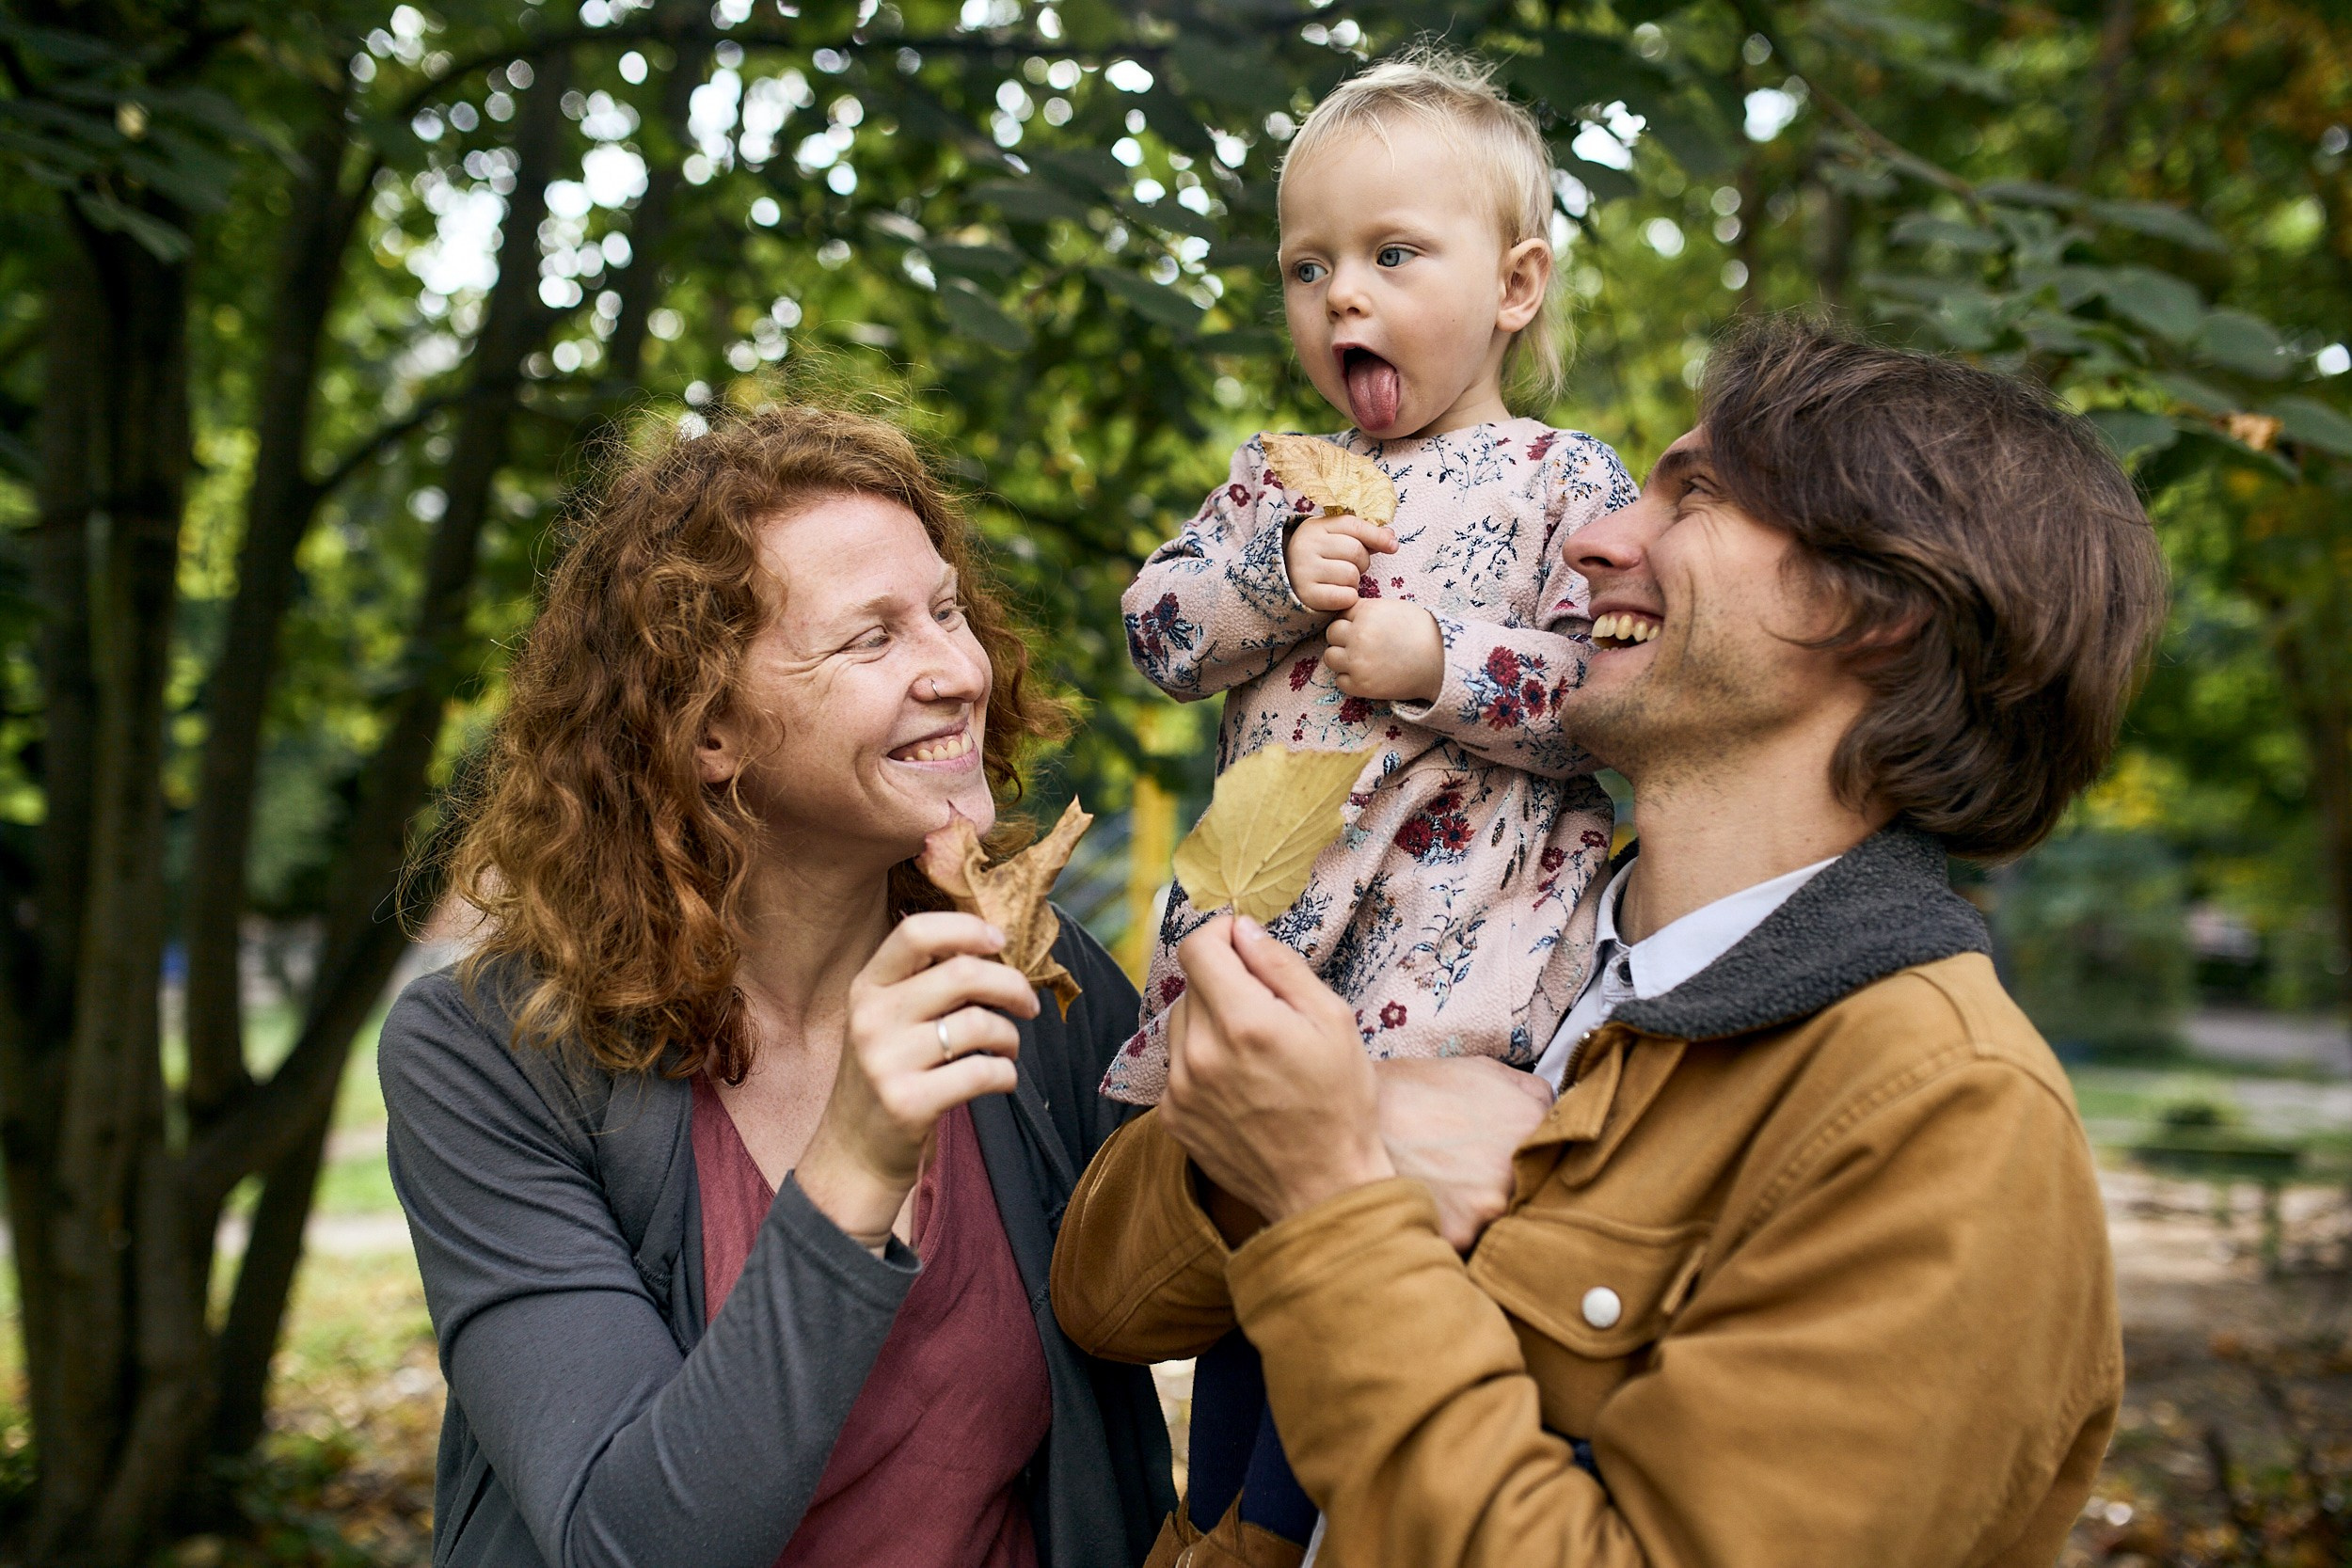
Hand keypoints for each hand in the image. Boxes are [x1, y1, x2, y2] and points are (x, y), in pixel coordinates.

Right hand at [796, 912, 1038, 1249]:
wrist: (854, 1151)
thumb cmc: (888, 1074)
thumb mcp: (887, 1018)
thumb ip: (926, 982)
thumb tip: (995, 947)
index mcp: (868, 986)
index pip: (916, 932)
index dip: (967, 929)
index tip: (1000, 940)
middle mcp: (871, 1017)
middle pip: (963, 973)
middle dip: (1012, 985)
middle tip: (1027, 1004)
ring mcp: (886, 1061)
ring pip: (980, 1023)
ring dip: (1011, 1036)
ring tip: (1008, 1049)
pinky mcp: (908, 1102)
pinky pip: (983, 1072)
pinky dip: (1007, 1074)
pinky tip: (1001, 1078)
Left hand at [1161, 916, 1394, 1226]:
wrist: (1324, 1187)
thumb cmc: (1340, 1102)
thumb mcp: (1333, 1020)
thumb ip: (1281, 966)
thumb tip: (1242, 928)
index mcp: (1243, 1022)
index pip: (1197, 948)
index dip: (1220, 936)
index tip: (1243, 946)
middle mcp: (1200, 1052)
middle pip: (1191, 985)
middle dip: (1223, 983)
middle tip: (1266, 1010)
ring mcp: (1179, 1088)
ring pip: (1180, 1023)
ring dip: (1210, 1021)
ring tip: (1253, 1051)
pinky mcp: (1171, 1116)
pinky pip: (1176, 1064)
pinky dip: (1201, 1060)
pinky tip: (1239, 1083)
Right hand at [1285, 513, 1398, 614]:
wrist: (1288, 584)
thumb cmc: (1320, 559)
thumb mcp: (1335, 539)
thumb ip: (1363, 536)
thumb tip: (1391, 537)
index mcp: (1315, 527)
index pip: (1353, 525)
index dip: (1377, 536)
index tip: (1393, 546)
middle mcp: (1306, 545)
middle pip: (1356, 551)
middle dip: (1362, 563)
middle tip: (1350, 567)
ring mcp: (1304, 570)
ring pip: (1352, 575)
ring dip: (1354, 582)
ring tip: (1340, 581)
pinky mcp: (1307, 594)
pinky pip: (1345, 596)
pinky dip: (1348, 598)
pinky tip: (1337, 595)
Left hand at [1325, 599, 1442, 703]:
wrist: (1442, 663)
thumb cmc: (1424, 633)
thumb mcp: (1396, 609)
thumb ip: (1370, 611)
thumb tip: (1350, 616)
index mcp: (1367, 611)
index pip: (1341, 613)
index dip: (1352, 621)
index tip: (1366, 628)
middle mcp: (1358, 634)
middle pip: (1332, 633)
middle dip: (1344, 638)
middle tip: (1362, 645)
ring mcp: (1357, 661)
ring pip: (1330, 657)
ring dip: (1342, 658)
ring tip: (1361, 660)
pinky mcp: (1361, 684)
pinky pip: (1340, 680)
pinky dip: (1350, 679)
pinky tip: (1367, 675)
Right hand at [1375, 1058, 1553, 1252]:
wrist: (1353, 1114)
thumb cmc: (1415, 1090)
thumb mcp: (1481, 1069)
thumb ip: (1530, 1090)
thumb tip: (1554, 1110)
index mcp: (1532, 1125)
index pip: (1561, 1154)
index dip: (1538, 1158)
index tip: (1518, 1159)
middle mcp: (1518, 1169)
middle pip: (1533, 1193)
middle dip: (1511, 1188)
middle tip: (1476, 1176)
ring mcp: (1488, 1206)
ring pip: (1502, 1223)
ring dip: (1484, 1215)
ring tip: (1449, 1192)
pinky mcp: (1458, 1236)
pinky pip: (1469, 1245)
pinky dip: (1453, 1233)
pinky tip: (1432, 1209)